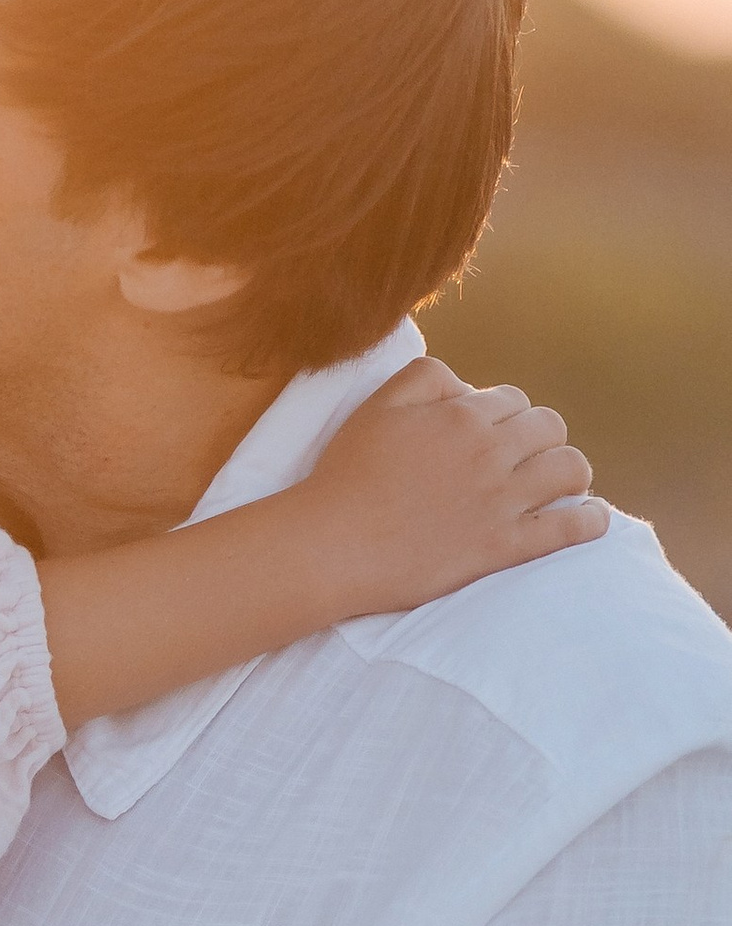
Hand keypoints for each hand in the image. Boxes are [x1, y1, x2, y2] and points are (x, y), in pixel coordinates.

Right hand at [304, 356, 603, 613]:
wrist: (332, 545)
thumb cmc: (346, 476)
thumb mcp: (376, 406)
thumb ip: (425, 378)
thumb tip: (467, 384)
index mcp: (462, 416)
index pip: (512, 400)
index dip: (505, 413)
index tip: (491, 432)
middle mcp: (490, 453)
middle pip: (549, 428)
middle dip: (542, 437)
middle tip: (527, 456)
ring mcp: (501, 502)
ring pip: (570, 469)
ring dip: (571, 470)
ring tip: (562, 482)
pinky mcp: (503, 547)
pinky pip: (568, 528)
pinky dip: (590, 520)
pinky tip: (592, 517)